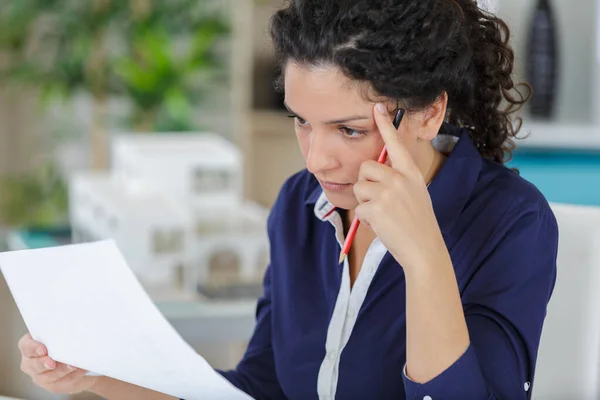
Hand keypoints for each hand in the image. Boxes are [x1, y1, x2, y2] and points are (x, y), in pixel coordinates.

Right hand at [18, 333, 96, 393]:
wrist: (73, 359)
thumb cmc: (62, 342)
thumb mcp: (59, 334)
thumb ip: (61, 331)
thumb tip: (71, 324)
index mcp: (30, 347)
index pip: (26, 346)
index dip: (33, 348)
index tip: (43, 349)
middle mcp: (31, 363)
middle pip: (33, 365)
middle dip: (43, 364)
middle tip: (52, 363)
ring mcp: (41, 376)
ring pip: (49, 376)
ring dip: (62, 370)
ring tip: (74, 365)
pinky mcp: (54, 385)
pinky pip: (63, 382)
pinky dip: (74, 375)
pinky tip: (81, 368)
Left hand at [353, 103, 446, 269]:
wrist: (424, 249)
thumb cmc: (417, 223)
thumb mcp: (415, 193)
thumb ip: (398, 180)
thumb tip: (373, 172)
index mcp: (410, 173)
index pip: (396, 143)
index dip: (385, 125)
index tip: (377, 106)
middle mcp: (399, 178)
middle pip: (366, 167)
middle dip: (366, 183)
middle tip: (380, 201)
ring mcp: (387, 192)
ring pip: (359, 187)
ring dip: (364, 202)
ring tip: (382, 215)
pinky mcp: (376, 208)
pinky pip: (359, 207)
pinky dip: (366, 219)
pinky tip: (382, 225)